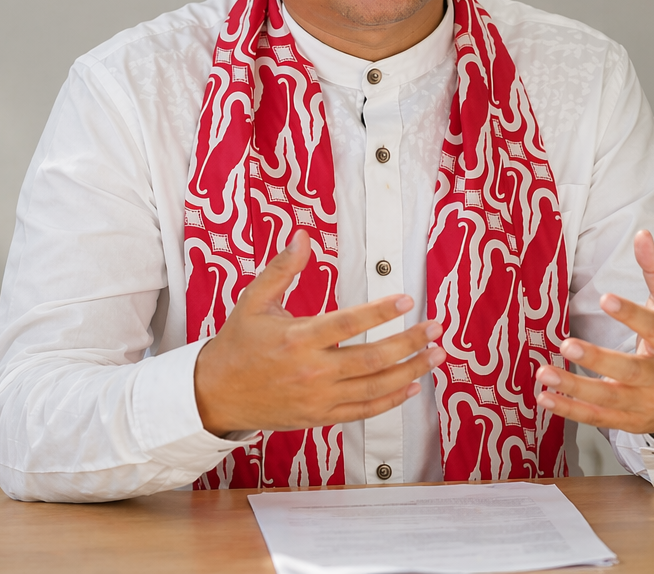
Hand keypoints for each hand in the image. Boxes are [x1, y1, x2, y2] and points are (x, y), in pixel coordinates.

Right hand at [193, 231, 445, 436]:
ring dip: (411, 371)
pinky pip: (364, 410)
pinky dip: (391, 400)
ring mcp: (318, 398)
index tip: (407, 299)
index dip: (382, 311)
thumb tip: (303, 236)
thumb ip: (282, 269)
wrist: (217, 393)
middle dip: (410, 342)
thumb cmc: (238, 343)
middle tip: (436, 329)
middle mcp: (312, 370)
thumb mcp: (254, 300)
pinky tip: (411, 386)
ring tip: (436, 355)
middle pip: (373, 358)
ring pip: (376, 387)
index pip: (349, 322)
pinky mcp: (320, 417)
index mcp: (297, 338)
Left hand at [536, 229, 653, 434]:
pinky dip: (570, 411)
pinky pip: (598, 418)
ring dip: (573, 388)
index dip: (631, 315)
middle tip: (566, 344)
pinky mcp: (630, 422)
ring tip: (543, 373)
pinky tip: (545, 398)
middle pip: (628, 370)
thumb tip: (643, 235)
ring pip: (608, 399)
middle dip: (597, 359)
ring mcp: (645, 403)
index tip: (606, 298)